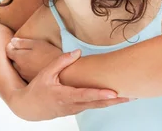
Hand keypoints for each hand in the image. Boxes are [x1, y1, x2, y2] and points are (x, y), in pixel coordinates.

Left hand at [6, 37, 61, 81]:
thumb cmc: (51, 55)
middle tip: (26, 49)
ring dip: (23, 63)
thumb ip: (23, 42)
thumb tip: (12, 41)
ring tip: (33, 58)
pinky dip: (29, 69)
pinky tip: (38, 66)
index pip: (8, 50)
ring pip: (20, 67)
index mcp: (20, 57)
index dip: (11, 45)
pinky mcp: (32, 81)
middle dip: (16, 54)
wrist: (62, 72)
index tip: (16, 42)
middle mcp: (20, 68)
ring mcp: (25, 76)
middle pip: (13, 60)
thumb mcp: (38, 44)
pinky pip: (27, 73)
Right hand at [7, 49, 127, 120]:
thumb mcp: (46, 73)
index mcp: (65, 96)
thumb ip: (61, 62)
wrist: (28, 108)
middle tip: (132, 96)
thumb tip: (77, 52)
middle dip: (116, 100)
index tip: (114, 93)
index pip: (86, 95)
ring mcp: (76, 109)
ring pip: (98, 106)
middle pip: (97, 103)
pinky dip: (106, 102)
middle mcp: (73, 105)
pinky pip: (94, 106)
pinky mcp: (77, 109)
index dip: (100, 94)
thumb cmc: (37, 89)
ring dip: (114, 102)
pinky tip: (117, 98)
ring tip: (130, 96)